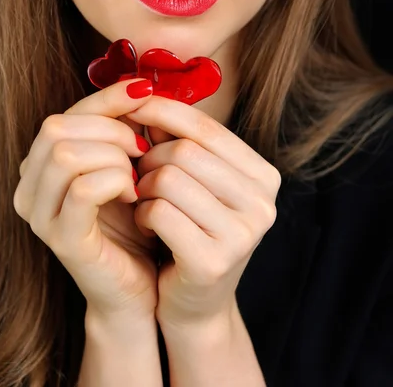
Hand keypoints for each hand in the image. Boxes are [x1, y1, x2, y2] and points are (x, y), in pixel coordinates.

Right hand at [13, 79, 159, 320]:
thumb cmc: (135, 218)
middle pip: (59, 127)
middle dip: (111, 130)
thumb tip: (141, 85)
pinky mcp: (62, 239)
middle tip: (143, 150)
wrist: (139, 280)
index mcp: (43, 163)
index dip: (107, 97)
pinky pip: (83, 188)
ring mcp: (41, 214)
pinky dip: (116, 182)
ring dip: (114, 158)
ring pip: (66, 154)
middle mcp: (30, 186)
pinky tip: (135, 195)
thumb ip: (124, 128)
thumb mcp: (128, 164)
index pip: (68, 112)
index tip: (145, 91)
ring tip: (139, 177)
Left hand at [127, 97, 280, 326]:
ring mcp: (242, 234)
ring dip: (144, 188)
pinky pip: (159, 212)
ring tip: (145, 201)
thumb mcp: (198, 182)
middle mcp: (263, 203)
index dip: (165, 111)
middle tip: (140, 175)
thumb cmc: (192, 230)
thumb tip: (145, 95)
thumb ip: (182, 141)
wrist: (195, 303)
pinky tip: (148, 225)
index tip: (133, 105)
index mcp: (264, 176)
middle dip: (150, 158)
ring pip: (168, 179)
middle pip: (185, 152)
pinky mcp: (213, 261)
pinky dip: (143, 214)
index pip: (207, 129)